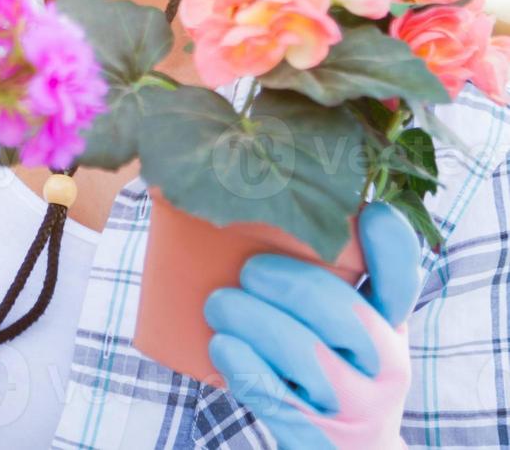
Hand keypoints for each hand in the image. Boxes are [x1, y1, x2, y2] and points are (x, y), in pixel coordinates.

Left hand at [204, 201, 423, 449]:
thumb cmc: (333, 364)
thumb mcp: (350, 325)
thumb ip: (325, 274)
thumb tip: (245, 192)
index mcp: (389, 325)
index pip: (400, 279)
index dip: (388, 243)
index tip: (366, 211)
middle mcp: (382, 364)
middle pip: (342, 313)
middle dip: (289, 283)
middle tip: (248, 271)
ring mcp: (352, 404)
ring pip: (305, 353)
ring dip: (253, 319)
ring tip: (218, 304)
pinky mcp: (313, 433)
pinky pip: (274, 395)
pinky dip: (244, 366)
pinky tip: (223, 345)